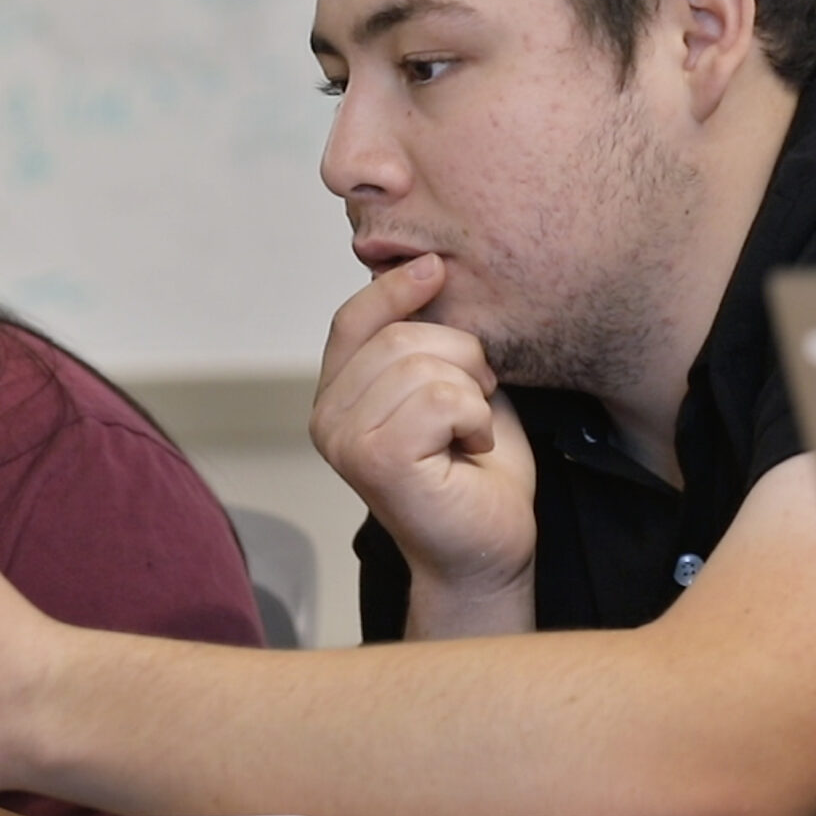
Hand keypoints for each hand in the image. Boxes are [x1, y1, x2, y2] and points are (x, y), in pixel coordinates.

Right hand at [310, 255, 536, 636]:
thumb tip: (424, 269)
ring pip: (422, 364)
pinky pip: (440, 397)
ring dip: (470, 392)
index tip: (435, 268)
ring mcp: (344, 440)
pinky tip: (469, 447)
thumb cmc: (474, 473)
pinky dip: (474, 417)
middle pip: (398, 337)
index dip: (393, 289)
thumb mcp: (449, 387)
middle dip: (460, 356)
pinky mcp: (375, 459)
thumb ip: (426, 342)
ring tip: (470, 429)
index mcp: (336, 398)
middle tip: (477, 399)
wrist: (488, 548)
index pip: (352, 321)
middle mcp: (326, 418)